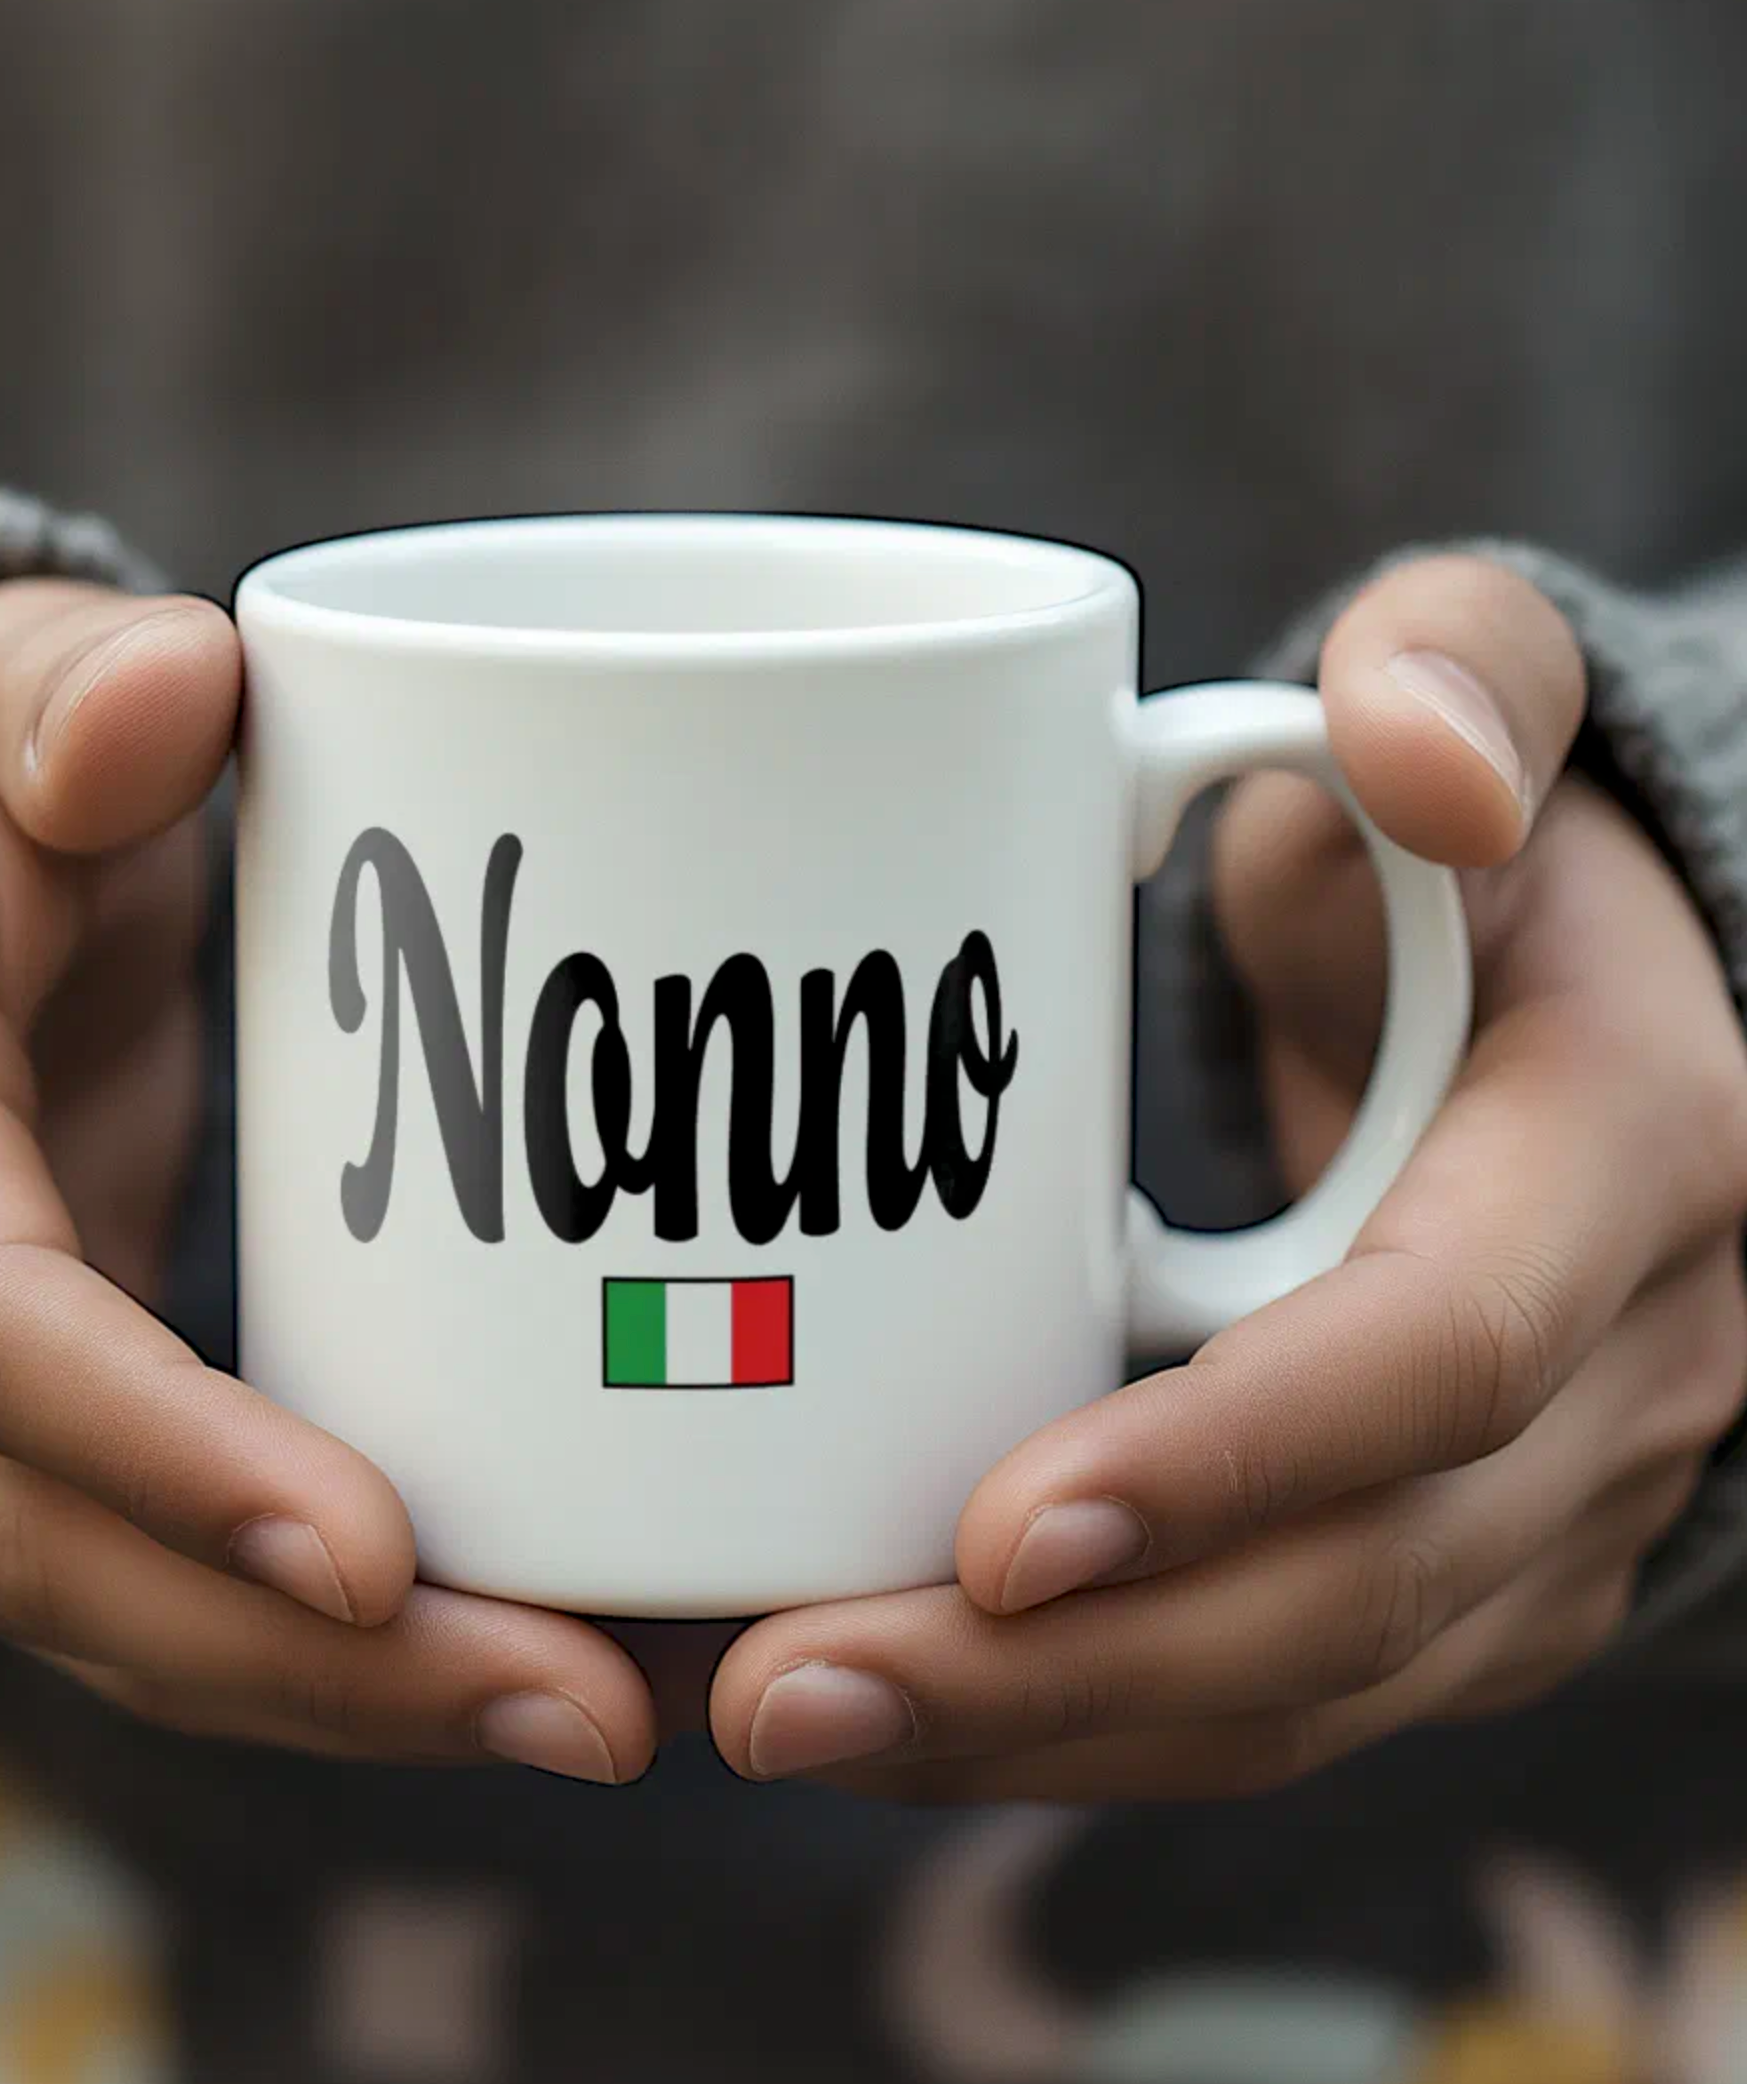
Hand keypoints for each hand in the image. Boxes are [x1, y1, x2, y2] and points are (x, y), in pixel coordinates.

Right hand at [0, 580, 652, 1783]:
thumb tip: (178, 689)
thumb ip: (62, 689)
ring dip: (355, 1697)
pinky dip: (331, 1653)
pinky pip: (155, 1591)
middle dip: (318, 1661)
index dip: (161, 1454)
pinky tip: (515, 1659)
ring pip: (113, 1617)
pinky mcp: (2, 1456)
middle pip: (57, 1551)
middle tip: (585, 1703)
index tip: (381, 1555)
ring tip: (601, 1709)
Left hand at [706, 555, 1746, 1798]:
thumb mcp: (1491, 707)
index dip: (1230, 1462)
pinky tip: (885, 1706)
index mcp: (1627, 1169)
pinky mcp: (1434, 1568)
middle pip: (1344, 1596)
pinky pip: (1264, 1692)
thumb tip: (1410, 753)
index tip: (995, 1533)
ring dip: (1036, 1736)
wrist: (1571, 1008)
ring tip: (787, 1718)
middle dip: (1067, 1674)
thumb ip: (1463, 678)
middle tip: (789, 1684)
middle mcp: (1613, 1386)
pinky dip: (1072, 1723)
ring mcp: (1532, 1509)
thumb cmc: (1482, 850)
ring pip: (1296, 1691)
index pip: (1441, 1362)